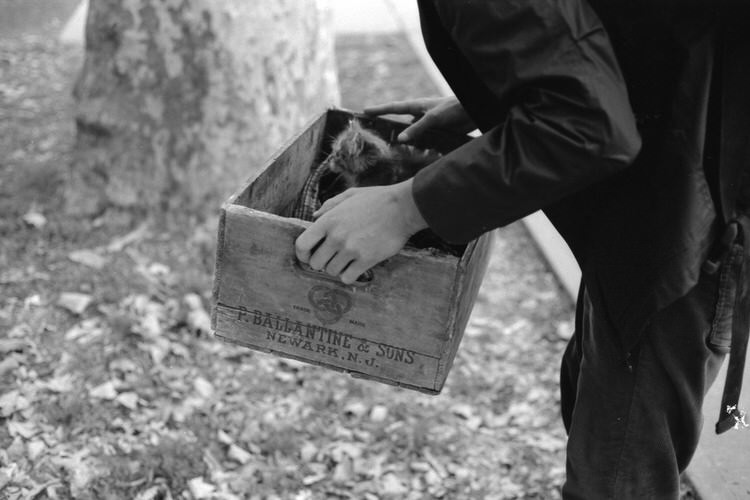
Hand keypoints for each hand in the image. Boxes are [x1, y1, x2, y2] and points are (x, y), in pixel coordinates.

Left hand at [295, 179, 427, 284]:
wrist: (403, 208)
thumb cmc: (378, 199)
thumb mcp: (350, 195)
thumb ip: (330, 205)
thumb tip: (314, 216)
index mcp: (329, 220)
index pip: (302, 244)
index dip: (302, 254)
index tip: (308, 256)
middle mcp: (336, 237)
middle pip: (316, 263)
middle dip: (322, 263)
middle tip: (332, 258)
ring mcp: (351, 250)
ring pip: (331, 272)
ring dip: (336, 269)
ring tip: (346, 261)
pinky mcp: (366, 260)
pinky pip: (347, 277)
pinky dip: (349, 276)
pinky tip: (355, 268)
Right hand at [364, 96, 475, 142]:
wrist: (475, 110)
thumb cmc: (454, 108)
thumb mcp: (433, 118)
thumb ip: (417, 128)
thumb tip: (401, 139)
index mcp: (418, 106)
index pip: (394, 107)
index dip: (379, 110)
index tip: (365, 111)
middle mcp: (421, 115)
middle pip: (401, 123)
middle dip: (390, 129)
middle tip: (375, 135)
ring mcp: (429, 124)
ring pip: (413, 135)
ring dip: (406, 143)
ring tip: (394, 151)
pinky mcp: (439, 132)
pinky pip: (425, 142)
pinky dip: (420, 148)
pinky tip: (417, 157)